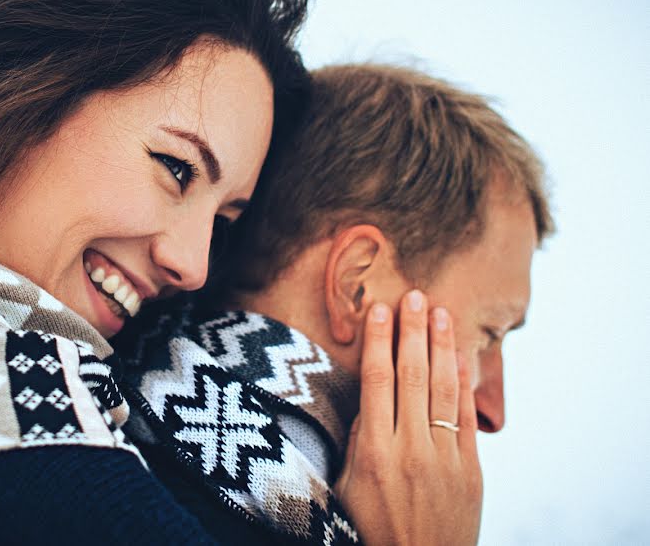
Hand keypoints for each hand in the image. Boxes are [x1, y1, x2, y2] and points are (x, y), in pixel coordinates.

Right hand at [333, 290, 482, 545]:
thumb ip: (357, 440)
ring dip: (441, 346)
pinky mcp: (471, 470)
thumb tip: (369, 401)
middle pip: (412, 375)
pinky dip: (466, 383)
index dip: (378, 340)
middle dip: (412, 331)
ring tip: (440, 312)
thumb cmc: (370, 530)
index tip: (380, 309)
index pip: (376, 380)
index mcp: (373, 450)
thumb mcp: (346, 486)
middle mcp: (410, 447)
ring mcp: (444, 457)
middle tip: (414, 295)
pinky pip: (467, 418)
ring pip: (444, 389)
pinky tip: (462, 355)